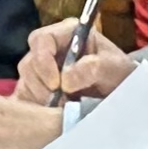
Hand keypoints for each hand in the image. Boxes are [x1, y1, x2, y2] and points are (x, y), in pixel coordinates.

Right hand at [20, 20, 135, 104]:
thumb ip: (93, 68)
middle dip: (43, 86)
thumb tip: (66, 80)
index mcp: (67, 34)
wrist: (121, 94)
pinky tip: (52, 114)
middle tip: (61, 102)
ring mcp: (41, 70)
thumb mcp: (114, 68)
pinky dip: (36, 109)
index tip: (56, 84)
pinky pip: (25, 99)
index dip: (43, 60)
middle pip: (29, 63)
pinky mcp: (36, 90)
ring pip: (26, 83)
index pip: (41, 40)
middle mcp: (50, 49)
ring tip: (64, 108)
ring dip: (41, 99)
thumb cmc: (119, 74)